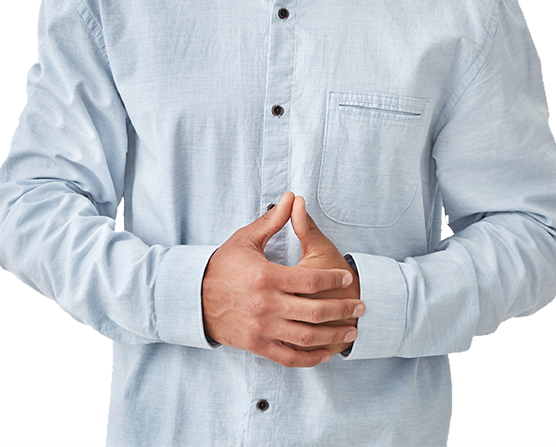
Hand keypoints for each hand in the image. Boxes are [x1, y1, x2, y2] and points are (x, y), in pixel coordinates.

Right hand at [201, 192, 361, 366]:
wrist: (194, 297)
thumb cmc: (222, 265)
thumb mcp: (246, 239)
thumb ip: (273, 221)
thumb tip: (292, 197)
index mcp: (266, 277)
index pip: (312, 282)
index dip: (335, 280)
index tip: (348, 277)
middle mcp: (266, 305)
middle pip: (315, 311)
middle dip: (343, 310)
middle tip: (361, 306)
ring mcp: (261, 328)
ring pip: (306, 336)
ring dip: (333, 335)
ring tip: (351, 330)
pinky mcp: (257, 345)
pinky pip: (289, 356)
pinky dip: (310, 358)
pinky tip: (324, 352)